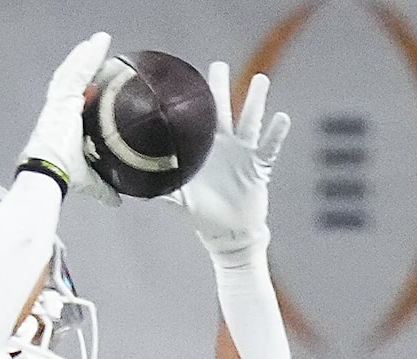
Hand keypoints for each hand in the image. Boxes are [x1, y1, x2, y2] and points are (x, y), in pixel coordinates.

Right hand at [23, 33, 118, 203]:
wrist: (49, 173)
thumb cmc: (61, 175)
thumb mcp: (90, 181)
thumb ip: (104, 188)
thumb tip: (116, 200)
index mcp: (64, 125)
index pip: (73, 99)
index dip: (82, 87)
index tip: (93, 81)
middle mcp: (59, 111)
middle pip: (72, 80)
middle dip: (83, 64)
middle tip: (94, 52)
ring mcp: (58, 103)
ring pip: (73, 72)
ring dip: (86, 55)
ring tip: (98, 42)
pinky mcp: (61, 99)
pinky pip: (76, 72)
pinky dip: (87, 57)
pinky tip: (97, 45)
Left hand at [174, 63, 289, 259]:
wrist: (228, 234)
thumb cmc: (202, 216)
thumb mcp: (179, 200)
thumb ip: (161, 188)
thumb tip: (134, 182)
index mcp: (203, 149)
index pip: (197, 118)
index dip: (193, 100)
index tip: (187, 78)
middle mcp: (223, 145)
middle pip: (222, 109)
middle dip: (220, 88)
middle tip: (218, 65)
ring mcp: (243, 153)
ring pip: (249, 120)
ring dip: (255, 101)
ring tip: (260, 80)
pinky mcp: (258, 166)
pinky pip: (268, 146)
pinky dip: (276, 133)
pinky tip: (282, 117)